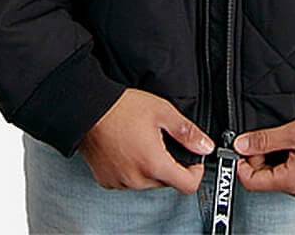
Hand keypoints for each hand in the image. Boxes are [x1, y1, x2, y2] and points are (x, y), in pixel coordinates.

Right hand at [78, 88, 214, 193]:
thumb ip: (186, 132)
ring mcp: (120, 182)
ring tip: (142, 141)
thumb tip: (205, 145)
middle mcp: (137, 179)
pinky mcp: (106, 180)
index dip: (196, 172)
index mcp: (154, 164)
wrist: (89, 109)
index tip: (194, 160)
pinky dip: (132, 169)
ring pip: (147, 182)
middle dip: (170, 164)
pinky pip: (128, 180)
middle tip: (163, 141)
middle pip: (166, 182)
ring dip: (150, 167)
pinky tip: (128, 148)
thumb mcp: (162, 112)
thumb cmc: (122, 108)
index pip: (187, 185)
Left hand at [233, 111, 294, 198]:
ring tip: (283, 135)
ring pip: (280, 174)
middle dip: (259, 157)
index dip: (242, 163)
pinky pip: (294, 171)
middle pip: (266, 178)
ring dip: (274, 156)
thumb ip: (264, 140)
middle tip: (263, 136)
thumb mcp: (294, 132)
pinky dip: (288, 157)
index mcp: (292, 182)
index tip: (241, 145)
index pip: (253, 182)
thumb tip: (241, 144)